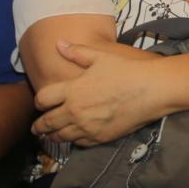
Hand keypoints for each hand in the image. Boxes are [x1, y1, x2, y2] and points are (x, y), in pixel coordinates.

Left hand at [31, 39, 164, 143]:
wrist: (152, 90)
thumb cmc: (127, 70)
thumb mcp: (101, 56)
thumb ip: (77, 52)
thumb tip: (59, 44)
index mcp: (72, 90)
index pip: (42, 100)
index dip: (38, 102)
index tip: (40, 103)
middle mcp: (75, 111)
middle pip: (47, 123)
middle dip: (39, 126)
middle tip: (36, 128)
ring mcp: (87, 127)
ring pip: (61, 136)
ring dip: (53, 136)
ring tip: (50, 136)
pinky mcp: (101, 137)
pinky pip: (79, 143)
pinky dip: (74, 141)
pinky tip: (74, 138)